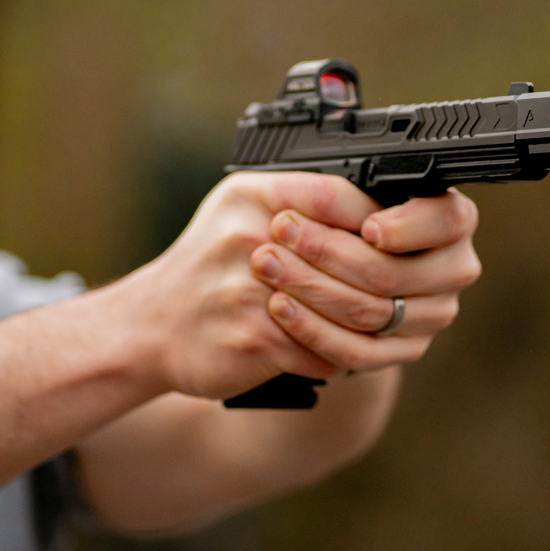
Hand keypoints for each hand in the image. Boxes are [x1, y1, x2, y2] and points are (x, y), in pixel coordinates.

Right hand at [121, 173, 479, 399]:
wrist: (149, 327)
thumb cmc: (207, 267)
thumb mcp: (241, 210)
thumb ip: (300, 200)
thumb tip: (378, 207)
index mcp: (253, 195)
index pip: (339, 197)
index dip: (377, 222)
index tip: (394, 243)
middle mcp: (250, 237)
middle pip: (351, 256)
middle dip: (380, 281)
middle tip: (400, 292)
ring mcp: (249, 290)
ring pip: (344, 308)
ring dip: (364, 323)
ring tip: (376, 325)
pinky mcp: (251, 339)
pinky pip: (321, 350)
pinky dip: (335, 355)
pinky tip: (336, 353)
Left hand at [248, 187, 480, 373]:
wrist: (328, 261)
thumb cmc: (334, 213)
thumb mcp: (331, 191)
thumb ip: (336, 193)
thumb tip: (327, 200)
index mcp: (451, 219)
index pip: (448, 221)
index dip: (406, 227)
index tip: (365, 227)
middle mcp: (452, 268)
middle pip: (394, 272)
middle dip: (329, 252)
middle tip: (281, 230)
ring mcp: (432, 315)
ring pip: (373, 312)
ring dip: (312, 289)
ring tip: (268, 265)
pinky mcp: (404, 350)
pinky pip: (360, 352)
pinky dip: (314, 330)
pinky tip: (281, 308)